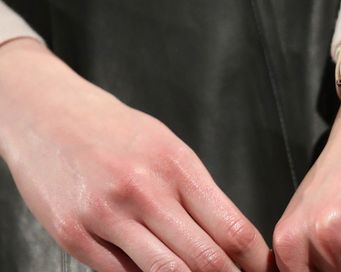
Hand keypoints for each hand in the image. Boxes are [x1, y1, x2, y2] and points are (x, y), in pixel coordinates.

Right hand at [0, 38, 272, 271]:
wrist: (48, 113)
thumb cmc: (114, 131)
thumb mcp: (169, 148)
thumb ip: (197, 193)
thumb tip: (231, 239)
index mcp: (177, 165)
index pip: (232, 228)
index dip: (254, 260)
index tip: (263, 270)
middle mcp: (145, 190)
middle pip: (205, 258)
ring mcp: (107, 215)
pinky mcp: (73, 234)